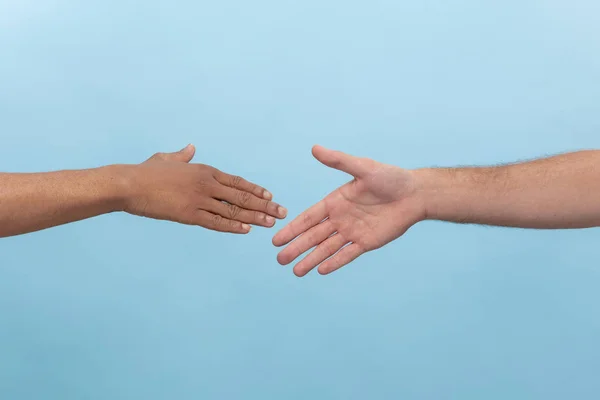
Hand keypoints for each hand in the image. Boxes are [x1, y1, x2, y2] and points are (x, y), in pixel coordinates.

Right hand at [123, 144, 286, 232]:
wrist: (128, 184)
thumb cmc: (146, 172)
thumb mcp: (167, 158)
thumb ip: (182, 155)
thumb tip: (191, 147)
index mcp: (204, 170)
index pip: (237, 181)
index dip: (256, 189)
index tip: (271, 196)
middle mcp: (206, 183)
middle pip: (242, 196)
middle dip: (264, 205)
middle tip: (282, 212)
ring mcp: (199, 199)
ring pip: (233, 210)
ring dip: (255, 217)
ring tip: (272, 223)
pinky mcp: (189, 214)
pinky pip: (216, 222)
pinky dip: (233, 226)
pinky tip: (247, 230)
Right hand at [273, 145, 424, 275]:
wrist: (415, 194)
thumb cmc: (390, 177)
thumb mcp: (363, 167)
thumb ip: (339, 161)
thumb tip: (315, 148)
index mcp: (335, 201)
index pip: (308, 217)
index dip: (292, 228)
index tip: (276, 239)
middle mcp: (341, 218)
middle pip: (313, 236)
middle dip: (296, 248)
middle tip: (279, 260)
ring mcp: (353, 231)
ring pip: (327, 248)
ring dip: (311, 259)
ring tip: (296, 272)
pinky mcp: (367, 242)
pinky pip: (348, 254)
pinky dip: (335, 262)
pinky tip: (321, 270)